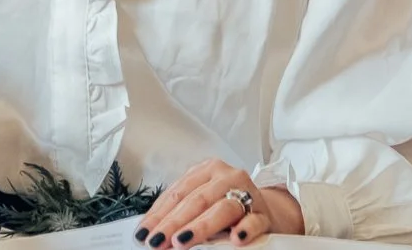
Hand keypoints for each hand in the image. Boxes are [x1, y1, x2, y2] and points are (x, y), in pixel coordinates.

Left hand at [136, 160, 302, 245]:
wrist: (268, 211)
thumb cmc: (227, 206)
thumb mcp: (203, 202)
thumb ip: (181, 211)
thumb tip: (151, 231)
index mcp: (208, 170)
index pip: (178, 193)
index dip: (158, 215)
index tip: (143, 233)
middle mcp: (227, 177)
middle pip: (196, 200)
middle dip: (173, 223)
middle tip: (157, 241)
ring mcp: (248, 193)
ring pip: (222, 208)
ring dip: (201, 226)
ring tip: (182, 241)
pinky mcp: (264, 214)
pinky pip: (254, 221)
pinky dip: (245, 229)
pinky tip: (236, 239)